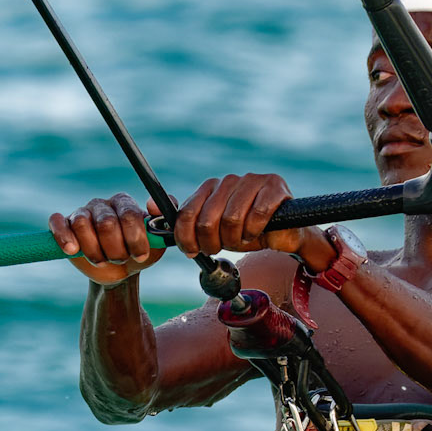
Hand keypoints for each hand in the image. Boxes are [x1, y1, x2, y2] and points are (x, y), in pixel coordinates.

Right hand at [49, 195, 166, 287]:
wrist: (120, 272)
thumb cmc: (139, 253)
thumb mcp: (158, 240)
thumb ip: (165, 217)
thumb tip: (152, 204)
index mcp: (124, 203)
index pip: (129, 215)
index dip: (134, 239)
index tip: (139, 255)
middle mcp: (103, 205)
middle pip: (106, 223)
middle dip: (115, 249)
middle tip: (119, 259)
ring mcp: (82, 213)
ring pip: (82, 224)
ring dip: (94, 250)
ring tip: (102, 260)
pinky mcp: (65, 225)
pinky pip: (57, 222)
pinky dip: (63, 236)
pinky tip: (72, 250)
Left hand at [173, 174, 336, 272]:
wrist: (282, 235)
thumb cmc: (244, 232)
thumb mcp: (210, 230)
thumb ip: (182, 220)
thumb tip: (149, 205)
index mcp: (211, 188)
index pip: (187, 213)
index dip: (187, 238)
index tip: (193, 251)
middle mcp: (229, 180)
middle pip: (207, 220)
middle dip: (213, 242)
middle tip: (223, 247)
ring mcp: (252, 180)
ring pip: (232, 219)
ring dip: (237, 239)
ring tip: (243, 239)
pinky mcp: (274, 185)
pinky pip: (257, 214)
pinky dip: (256, 230)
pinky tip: (259, 232)